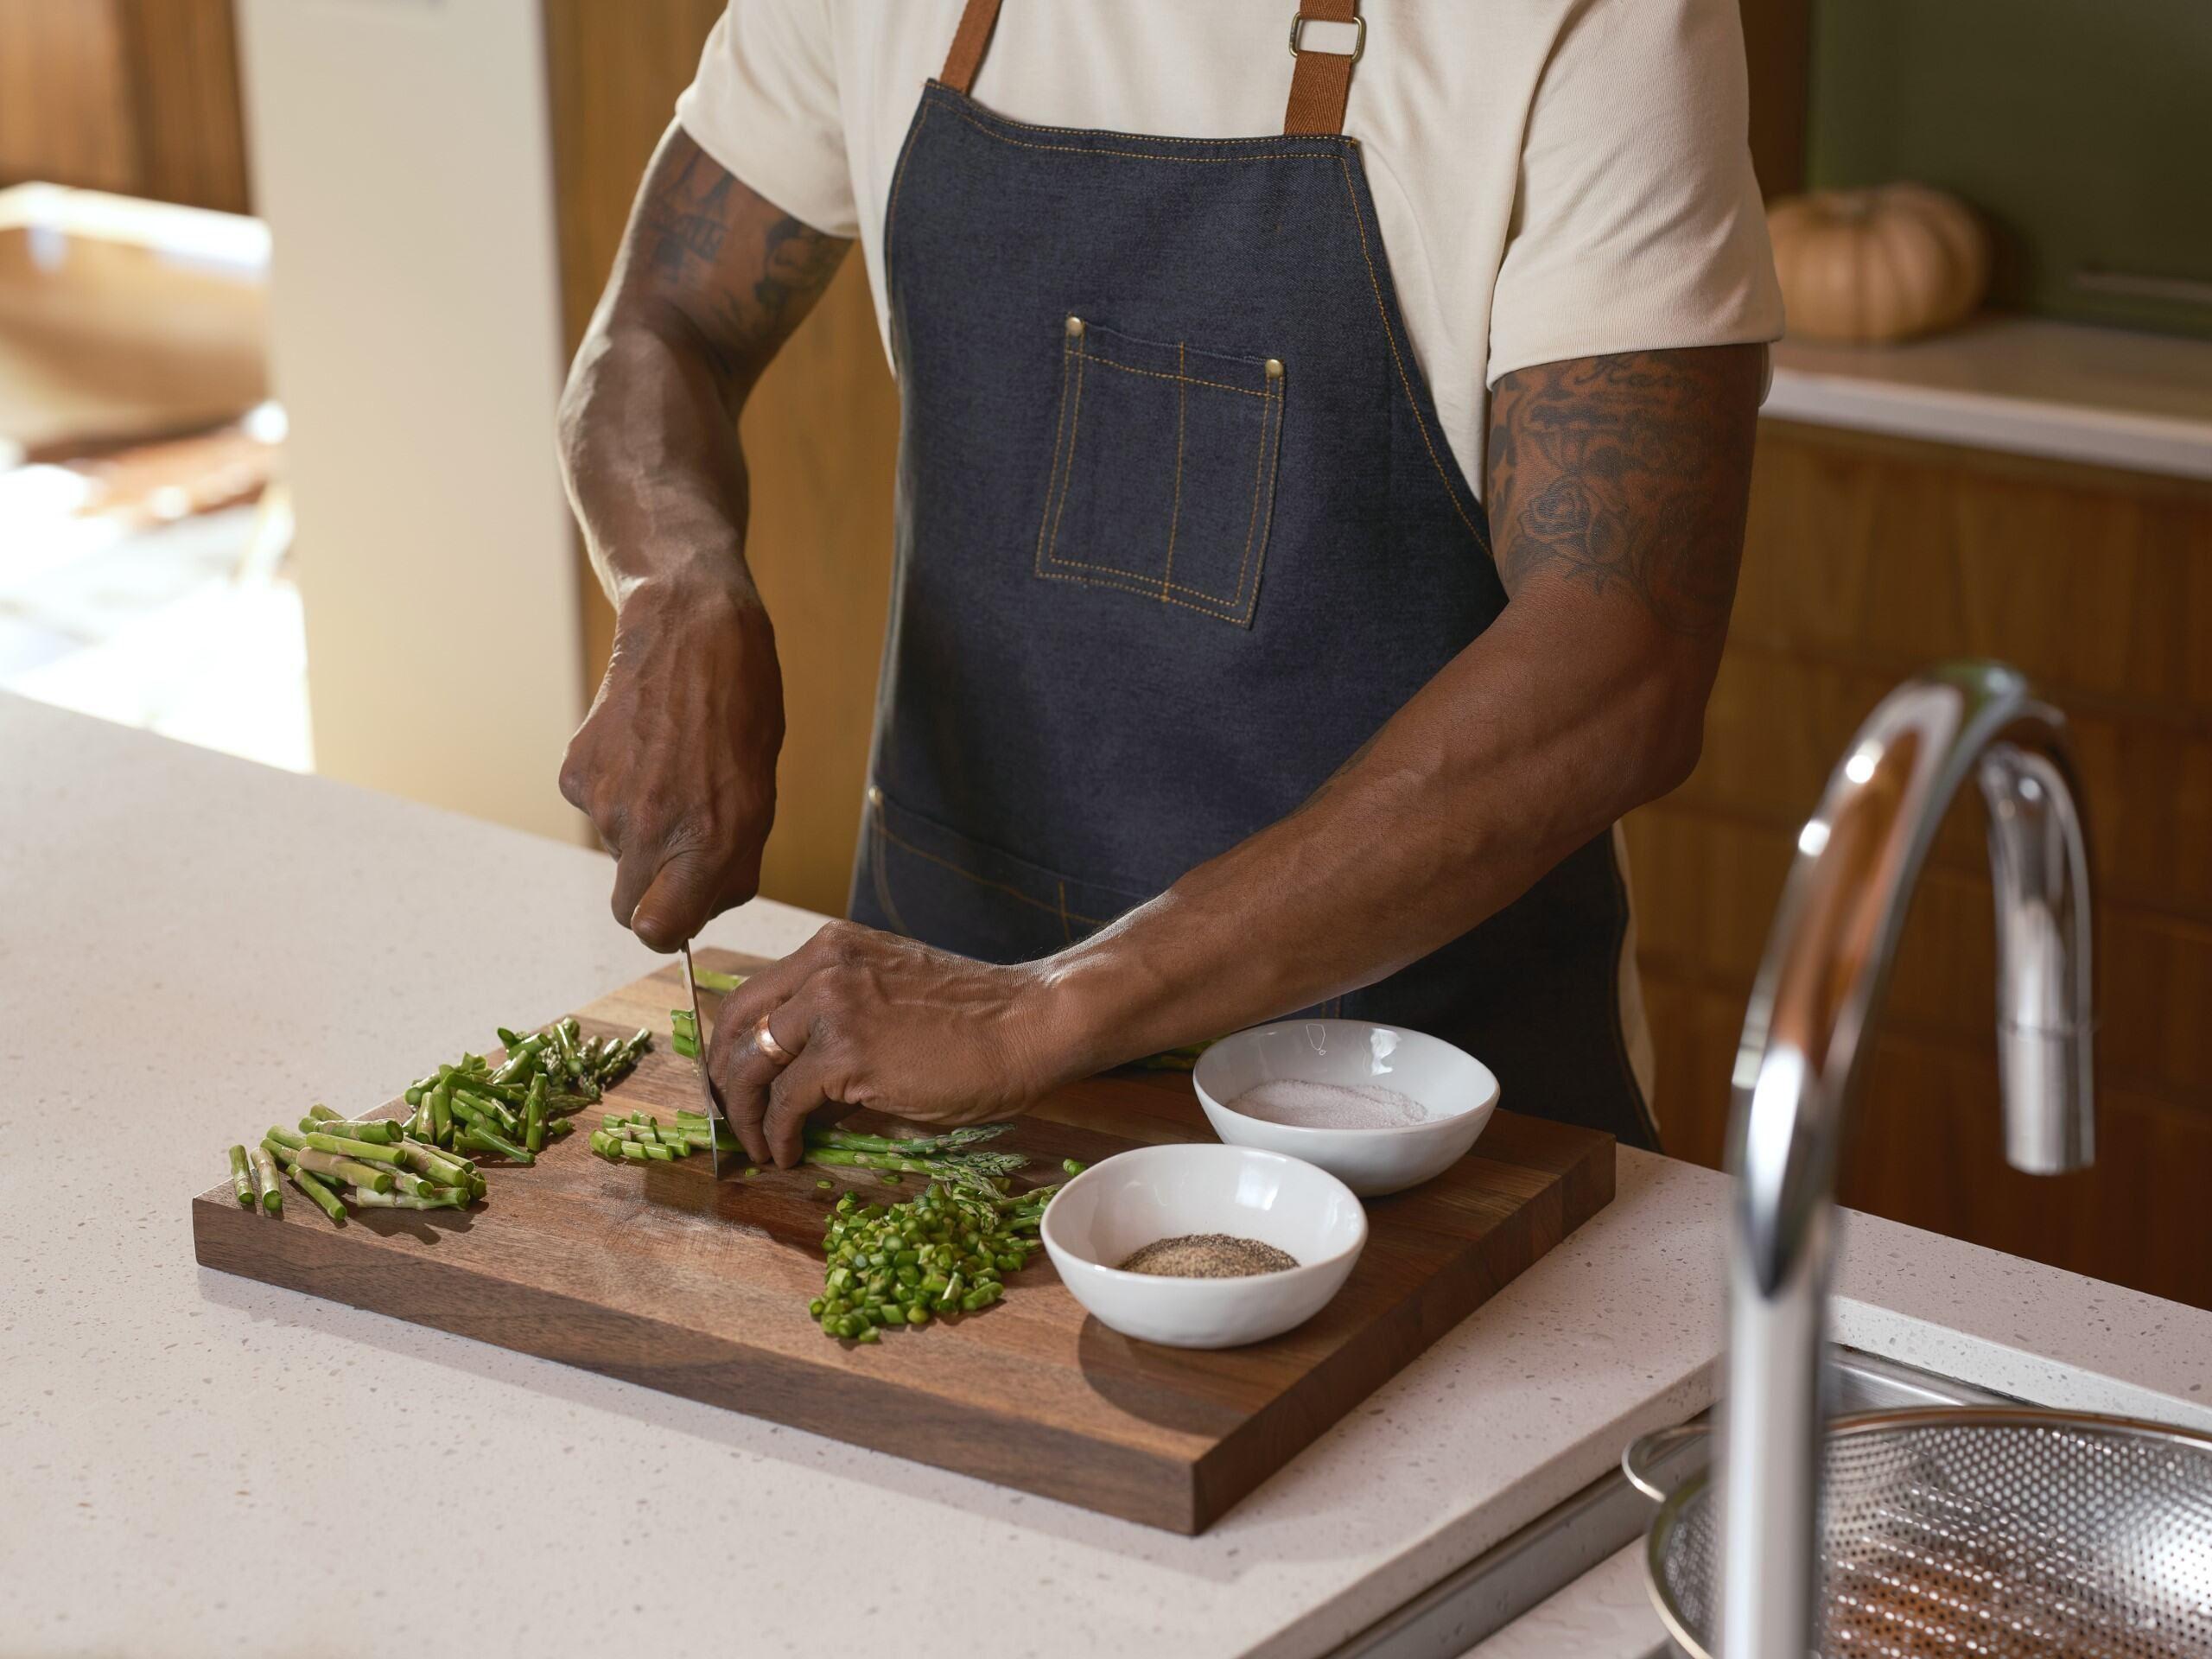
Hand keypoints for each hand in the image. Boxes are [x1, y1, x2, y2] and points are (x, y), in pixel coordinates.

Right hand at [559, 569, 782, 951]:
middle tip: (676, 837)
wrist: (691, 628)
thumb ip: (735, 861)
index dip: (666, 927)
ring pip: (616, 847)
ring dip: (639, 823)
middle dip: (649, 887)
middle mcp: (653, 828)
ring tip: (670, 765)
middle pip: (627, 905)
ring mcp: (607, 800)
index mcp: (711, 841)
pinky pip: (594, 805)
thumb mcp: (762, 794)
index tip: (673, 912)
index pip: (659, 931)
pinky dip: (613, 786)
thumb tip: (705, 908)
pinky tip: (641, 745)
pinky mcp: (575, 772)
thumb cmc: (741, 709)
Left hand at [705, 921, 1074, 1167]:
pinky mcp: (846, 1054)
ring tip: (758, 1144)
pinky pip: (786, 1101)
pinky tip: (787, 1151)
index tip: (734, 1081)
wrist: (1027, 1026)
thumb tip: (797, 1084)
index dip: (733, 1045)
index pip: (753, 994)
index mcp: (833, 948)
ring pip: (751, 1065)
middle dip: (725, 1079)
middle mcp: (823, 967)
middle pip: (737, 1025)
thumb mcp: (890, 996)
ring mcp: (832, 1007)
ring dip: (745, 1113)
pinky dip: (777, 1133)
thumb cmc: (974, 1019)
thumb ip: (839, 1021)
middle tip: (733, 1117)